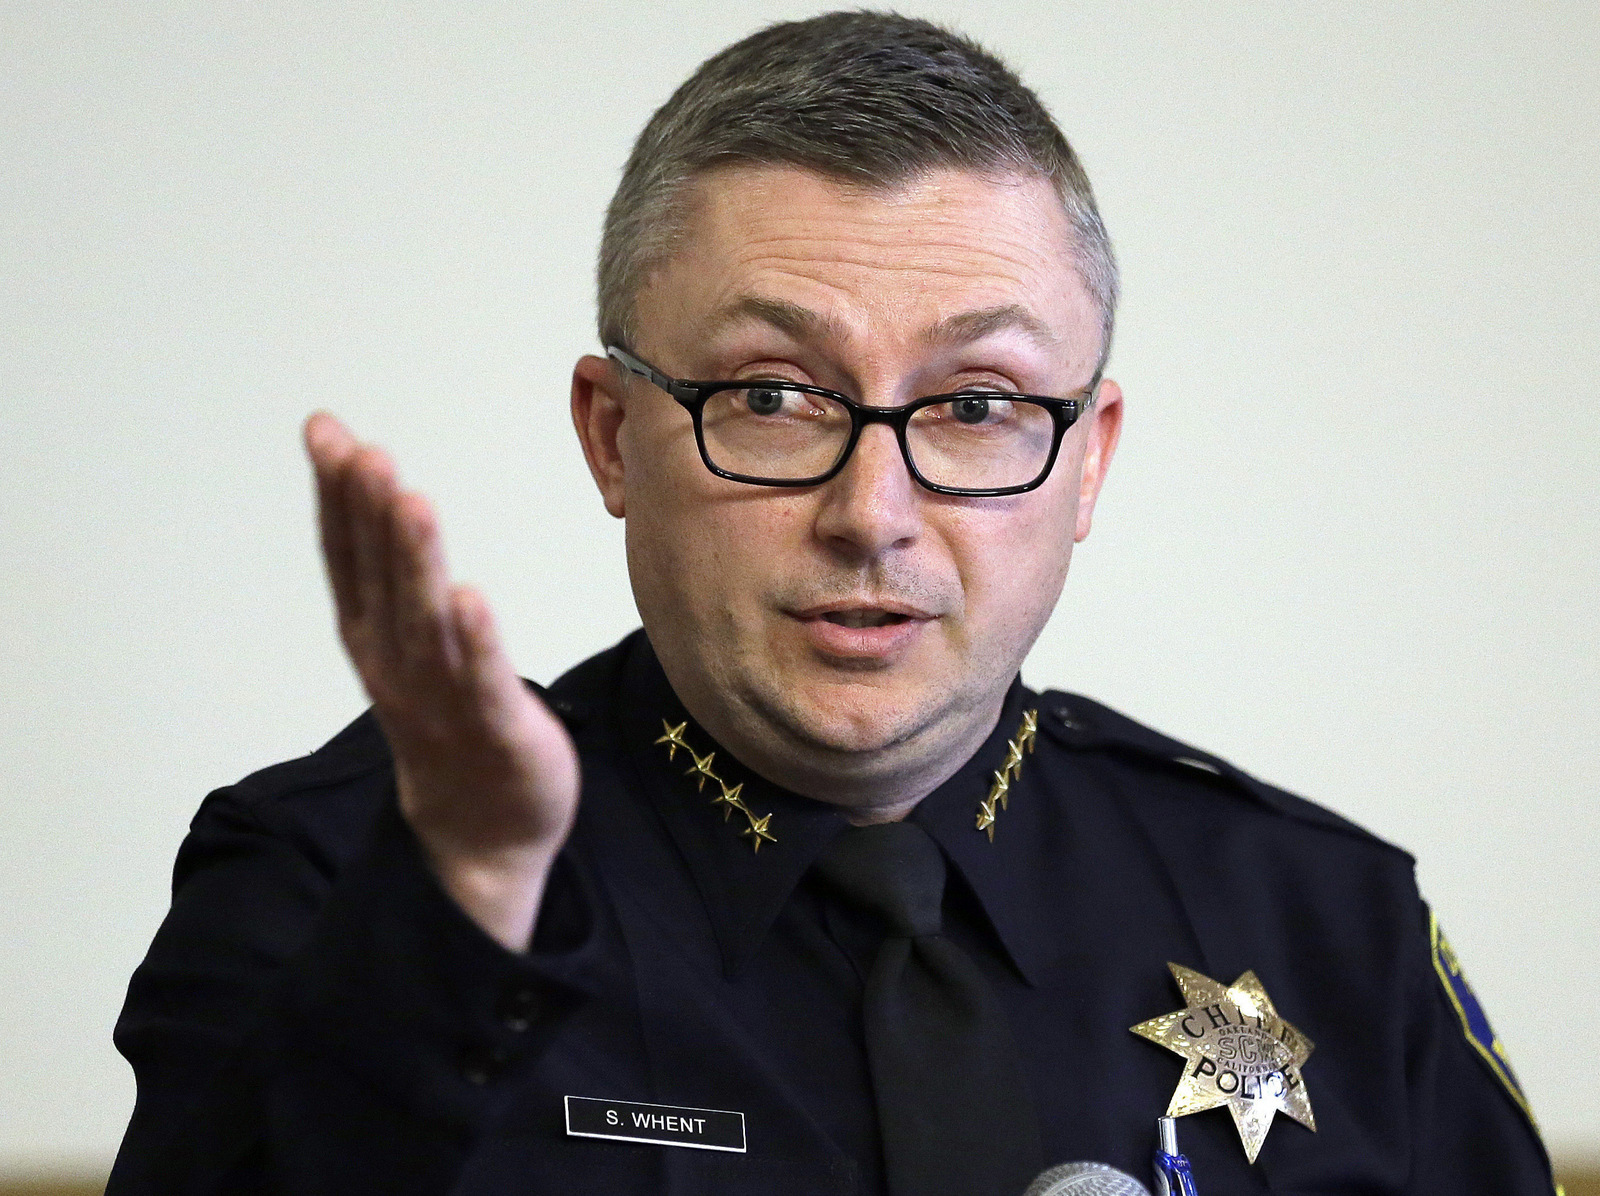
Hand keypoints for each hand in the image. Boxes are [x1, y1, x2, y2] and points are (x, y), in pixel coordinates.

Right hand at [304, 412, 579, 950]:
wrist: (479, 831)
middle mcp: (398, 663)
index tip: (325, 432)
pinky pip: (482, 678)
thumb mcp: (408, 636)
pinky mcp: (495, 726)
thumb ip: (395, 568)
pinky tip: (470, 596)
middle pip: (382, 579)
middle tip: (362, 451)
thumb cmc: (450, 718)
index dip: (336, 495)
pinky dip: (475, 640)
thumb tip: (379, 492)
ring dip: (415, 561)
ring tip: (409, 500)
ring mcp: (442, 696)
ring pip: (425, 620)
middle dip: (370, 514)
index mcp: (374, 637)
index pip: (348, 556)